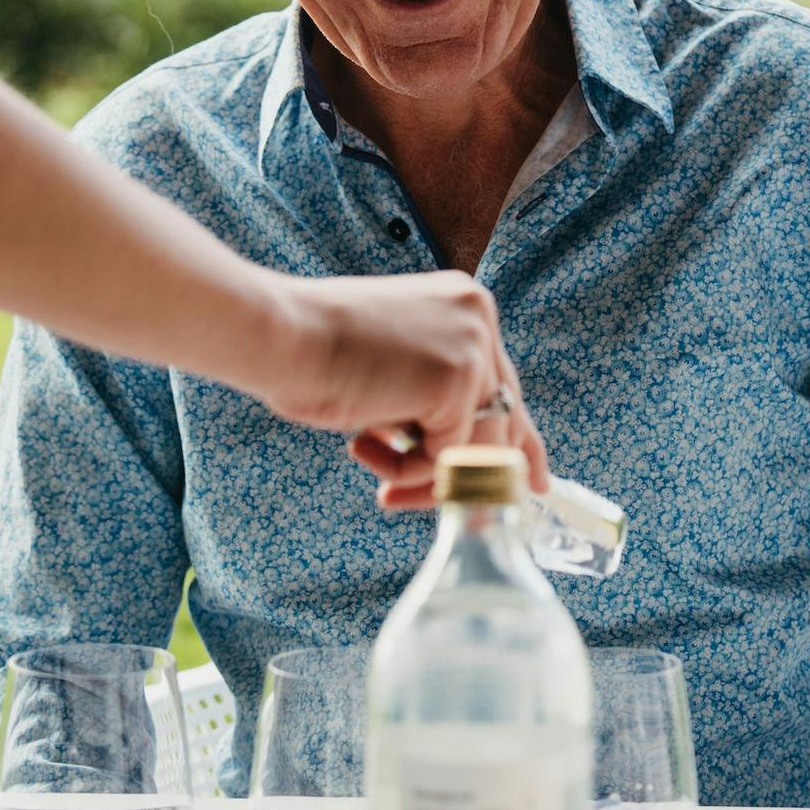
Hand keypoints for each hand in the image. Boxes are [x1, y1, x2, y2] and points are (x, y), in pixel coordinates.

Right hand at [251, 272, 550, 506]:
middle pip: (502, 420)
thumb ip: (431, 395)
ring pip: (477, 446)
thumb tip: (455, 452)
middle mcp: (479, 319)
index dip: (519, 442)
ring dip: (425, 476)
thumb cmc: (312, 352)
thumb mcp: (391, 367)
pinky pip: (448, 455)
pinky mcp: (456, 381)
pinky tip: (360, 443)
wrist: (278, 335)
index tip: (532, 484)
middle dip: (468, 476)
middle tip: (428, 502)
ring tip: (378, 477)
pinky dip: (406, 467)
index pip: (505, 384)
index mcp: (464, 307)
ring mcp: (473, 348)